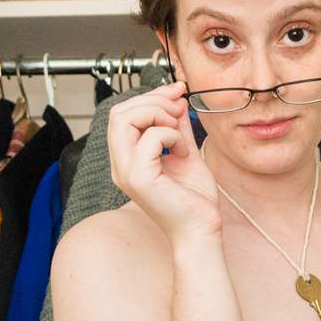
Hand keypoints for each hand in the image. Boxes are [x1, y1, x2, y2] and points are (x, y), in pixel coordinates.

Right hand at [107, 81, 221, 240]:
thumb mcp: (185, 151)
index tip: (177, 91)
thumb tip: (177, 100)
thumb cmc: (194, 198)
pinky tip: (182, 151)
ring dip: (158, 115)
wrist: (201, 229)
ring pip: (125, 120)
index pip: (123, 114)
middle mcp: (120, 165)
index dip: (150, 96)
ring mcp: (126, 172)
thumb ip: (177, 127)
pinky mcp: (139, 178)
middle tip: (179, 110)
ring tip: (178, 132)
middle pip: (118, 113)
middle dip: (153, 101)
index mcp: (127, 159)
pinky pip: (149, 138)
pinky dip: (170, 135)